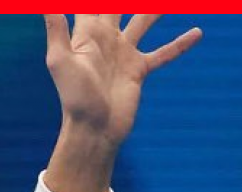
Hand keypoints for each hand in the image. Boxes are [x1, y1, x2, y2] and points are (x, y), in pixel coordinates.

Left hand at [41, 15, 200, 191]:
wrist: (94, 128)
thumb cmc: (74, 96)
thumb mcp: (59, 59)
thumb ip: (56, 27)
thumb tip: (45, 1)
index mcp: (87, 33)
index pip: (91, 3)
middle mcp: (107, 39)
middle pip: (118, 6)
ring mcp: (124, 54)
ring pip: (144, 22)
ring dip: (156, 9)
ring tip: (169, 0)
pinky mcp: (139, 70)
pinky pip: (163, 54)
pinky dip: (179, 44)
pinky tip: (197, 32)